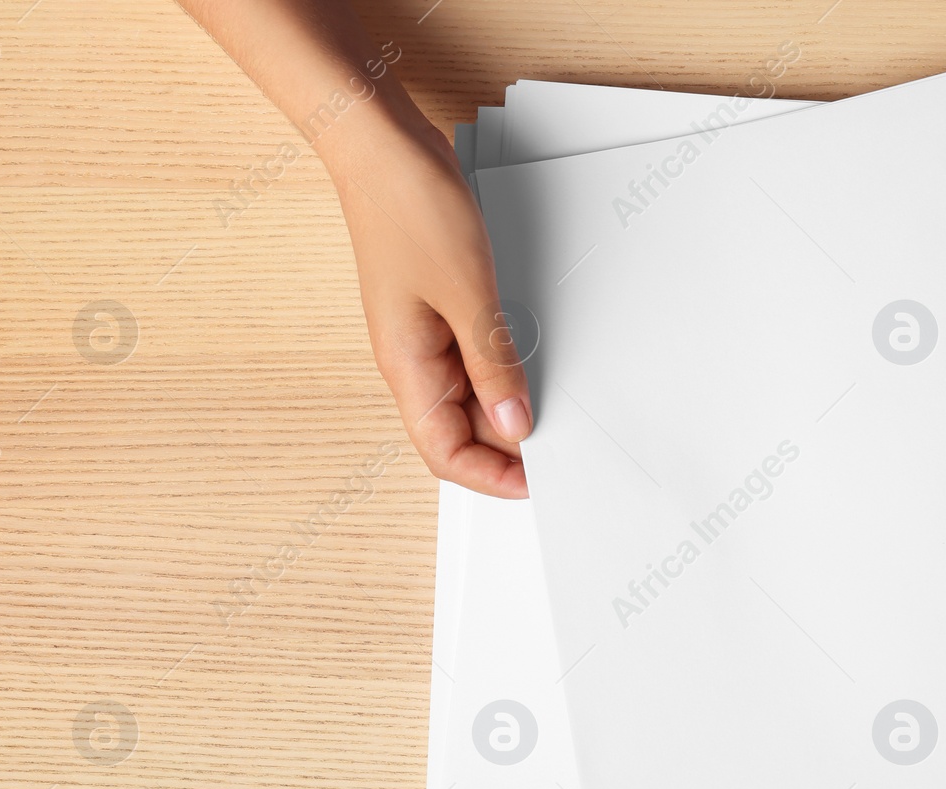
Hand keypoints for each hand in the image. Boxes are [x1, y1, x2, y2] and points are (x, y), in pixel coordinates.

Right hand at [330, 120, 532, 496]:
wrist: (383, 148)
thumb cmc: (411, 209)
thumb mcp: (469, 294)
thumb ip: (494, 363)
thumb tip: (515, 422)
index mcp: (408, 368)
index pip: (444, 453)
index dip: (490, 478)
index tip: (537, 483)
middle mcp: (412, 361)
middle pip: (460, 432)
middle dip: (507, 447)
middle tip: (562, 448)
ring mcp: (425, 336)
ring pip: (470, 397)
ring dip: (509, 406)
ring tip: (556, 409)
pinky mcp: (440, 309)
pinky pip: (474, 358)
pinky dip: (505, 370)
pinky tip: (535, 362)